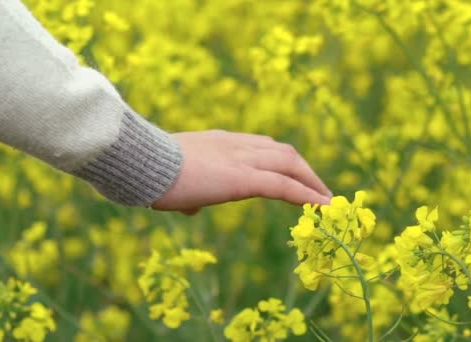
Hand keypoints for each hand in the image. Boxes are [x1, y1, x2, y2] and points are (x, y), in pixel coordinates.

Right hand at [152, 130, 332, 214]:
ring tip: (328, 200)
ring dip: (312, 181)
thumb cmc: (151, 174)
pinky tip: (322, 206)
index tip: (295, 176)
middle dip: (305, 170)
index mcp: (220, 143)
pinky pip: (284, 185)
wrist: (142, 163)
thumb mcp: (173, 183)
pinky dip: (307, 195)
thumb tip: (191, 208)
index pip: (262, 147)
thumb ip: (189, 194)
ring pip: (290, 164)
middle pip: (283, 152)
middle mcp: (236, 145)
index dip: (282, 161)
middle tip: (319, 190)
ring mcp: (241, 159)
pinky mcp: (243, 178)